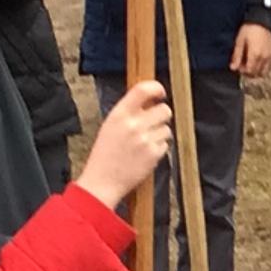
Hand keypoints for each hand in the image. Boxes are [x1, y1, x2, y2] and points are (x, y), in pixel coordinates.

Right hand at [82, 82, 173, 203]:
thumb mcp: (110, 125)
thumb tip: (149, 99)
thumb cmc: (105, 154)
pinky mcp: (154, 155)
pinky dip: (159, 148)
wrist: (102, 181)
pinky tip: (145, 154)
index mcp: (119, 114)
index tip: (160, 93)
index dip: (157, 88)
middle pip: (165, 110)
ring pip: (167, 128)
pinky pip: (166, 145)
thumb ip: (128, 111)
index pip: (143, 90)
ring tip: (146, 142)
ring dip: (160, 134)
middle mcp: (133, 125)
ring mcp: (145, 140)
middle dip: (162, 116)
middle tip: (153, 123)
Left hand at [229, 23, 270, 80]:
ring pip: (264, 72)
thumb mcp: (240, 41)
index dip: (242, 71)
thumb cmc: (249, 29)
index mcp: (255, 55)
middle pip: (256, 73)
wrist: (263, 19)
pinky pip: (269, 66)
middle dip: (249, 72)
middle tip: (243, 65)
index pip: (249, 71)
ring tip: (251, 63)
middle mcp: (264, 58)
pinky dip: (263, 67)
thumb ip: (237, 56)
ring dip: (256, 71)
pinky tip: (257, 59)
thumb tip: (233, 68)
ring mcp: (270, 56)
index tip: (239, 65)